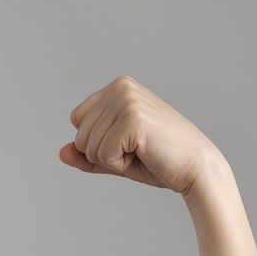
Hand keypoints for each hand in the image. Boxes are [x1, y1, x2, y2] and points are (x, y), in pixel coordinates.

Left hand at [59, 75, 219, 198]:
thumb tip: (61, 152)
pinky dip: (119, 165)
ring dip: (112, 160)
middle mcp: (121, 87)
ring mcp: (127, 100)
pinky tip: (145, 155)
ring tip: (142, 152)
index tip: (128, 143)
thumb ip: (86, 155)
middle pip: (79, 135)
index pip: (76, 121)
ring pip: (88, 146)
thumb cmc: (159, 161)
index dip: (97, 143)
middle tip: (137, 150)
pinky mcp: (132, 119)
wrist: (195, 168)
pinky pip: (102, 154)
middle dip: (102, 154)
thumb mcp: (115, 157)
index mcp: (117, 87)